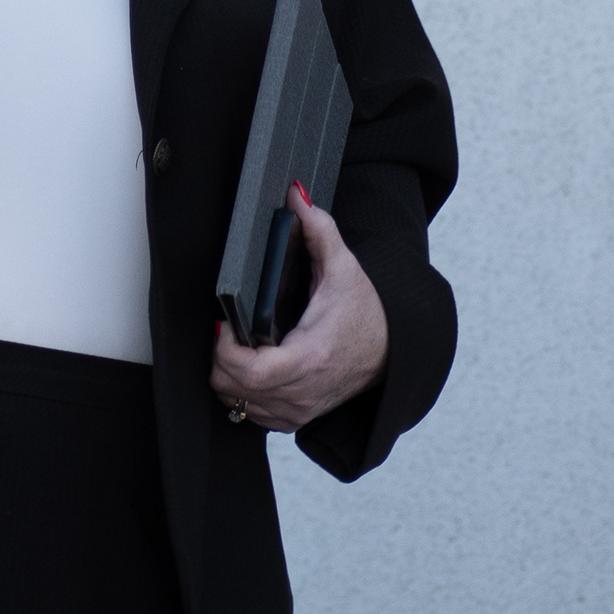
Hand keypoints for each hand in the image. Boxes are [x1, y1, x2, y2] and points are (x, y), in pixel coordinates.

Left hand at [207, 188, 386, 430]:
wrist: (393, 350)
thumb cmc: (367, 313)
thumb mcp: (344, 268)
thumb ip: (319, 230)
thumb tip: (297, 195)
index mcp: (309, 356)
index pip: (249, 370)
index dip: (224, 347)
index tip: (224, 322)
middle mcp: (302, 391)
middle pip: (232, 386)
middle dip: (220, 356)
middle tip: (226, 328)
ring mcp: (298, 410)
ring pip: (236, 402)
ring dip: (229, 375)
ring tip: (237, 345)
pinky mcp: (296, 419)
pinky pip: (250, 414)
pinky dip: (243, 392)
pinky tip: (251, 367)